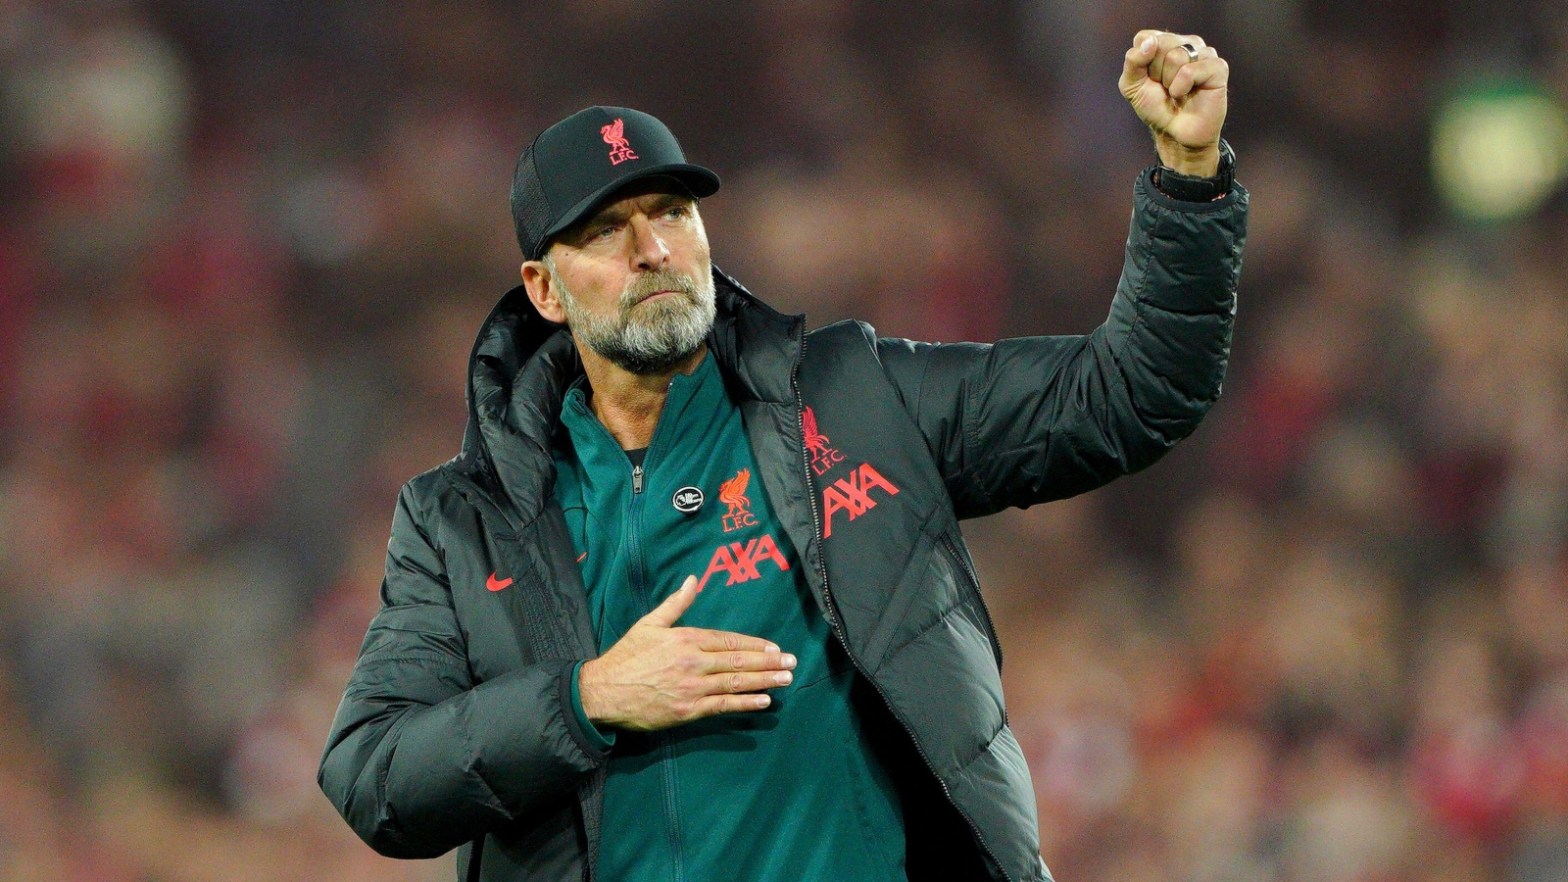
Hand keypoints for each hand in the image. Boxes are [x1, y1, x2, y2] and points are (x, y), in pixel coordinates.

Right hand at [578, 575, 796, 730]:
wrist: (603, 691)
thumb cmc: (626, 656)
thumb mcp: (650, 623)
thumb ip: (676, 604)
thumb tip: (693, 580)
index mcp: (686, 639)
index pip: (728, 640)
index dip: (754, 644)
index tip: (774, 647)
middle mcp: (694, 662)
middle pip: (738, 660)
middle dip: (768, 662)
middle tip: (792, 663)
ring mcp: (693, 688)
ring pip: (735, 682)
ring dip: (764, 681)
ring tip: (786, 679)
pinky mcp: (688, 710)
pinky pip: (723, 706)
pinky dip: (745, 703)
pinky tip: (764, 701)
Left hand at [1119, 30, 1229, 175]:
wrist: (1175, 133)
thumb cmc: (1156, 107)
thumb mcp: (1132, 86)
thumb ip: (1132, 61)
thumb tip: (1149, 42)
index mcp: (1165, 42)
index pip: (1145, 37)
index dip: (1141, 62)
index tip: (1149, 79)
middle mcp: (1186, 42)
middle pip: (1161, 44)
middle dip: (1156, 72)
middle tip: (1165, 87)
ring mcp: (1204, 53)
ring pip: (1176, 56)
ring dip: (1169, 82)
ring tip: (1177, 92)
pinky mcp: (1217, 67)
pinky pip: (1190, 70)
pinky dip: (1181, 87)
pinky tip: (1187, 94)